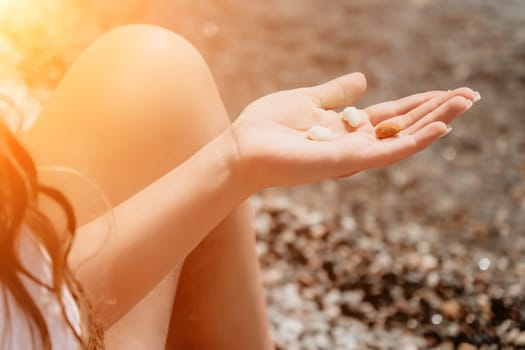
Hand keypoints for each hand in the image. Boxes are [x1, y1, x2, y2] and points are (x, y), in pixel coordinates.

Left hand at [229, 73, 476, 189]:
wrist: (242, 148)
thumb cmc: (267, 126)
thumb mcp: (308, 100)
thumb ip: (336, 93)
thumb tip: (364, 79)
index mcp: (345, 127)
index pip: (391, 115)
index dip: (418, 103)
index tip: (446, 91)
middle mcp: (354, 143)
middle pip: (403, 125)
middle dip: (435, 111)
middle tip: (469, 95)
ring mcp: (352, 154)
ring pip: (402, 138)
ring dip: (434, 122)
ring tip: (463, 104)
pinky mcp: (346, 161)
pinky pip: (386, 153)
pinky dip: (413, 142)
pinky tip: (438, 129)